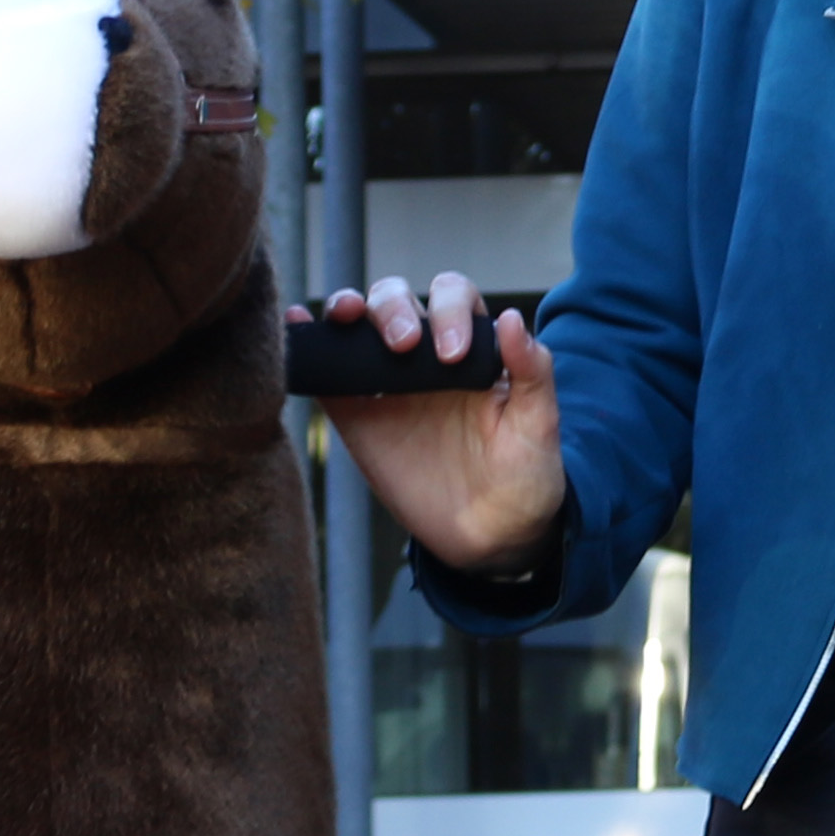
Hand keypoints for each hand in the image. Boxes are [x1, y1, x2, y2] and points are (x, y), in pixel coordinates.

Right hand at [306, 271, 567, 571]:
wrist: (492, 537)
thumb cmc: (524, 476)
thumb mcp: (539, 426)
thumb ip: (532, 373)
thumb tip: (512, 318)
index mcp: (473, 350)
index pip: (453, 298)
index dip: (450, 311)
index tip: (453, 355)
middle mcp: (427, 357)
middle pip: (398, 299)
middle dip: (393, 307)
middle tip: (404, 346)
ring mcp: (388, 386)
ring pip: (359, 326)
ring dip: (348, 308)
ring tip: (344, 315)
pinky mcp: (358, 419)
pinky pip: (329, 377)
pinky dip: (309, 348)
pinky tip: (295, 324)